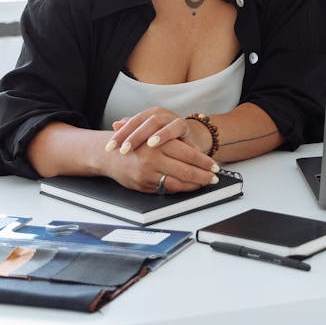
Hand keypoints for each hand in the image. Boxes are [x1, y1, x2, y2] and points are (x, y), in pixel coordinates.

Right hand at [101, 136, 218, 193]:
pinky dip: (181, 188)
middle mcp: (152, 158)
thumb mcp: (155, 135)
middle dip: (203, 175)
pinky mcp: (142, 185)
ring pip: (177, 182)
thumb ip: (175, 142)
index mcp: (158, 142)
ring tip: (205, 182)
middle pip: (185, 170)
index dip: (204, 162)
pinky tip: (189, 186)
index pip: (188, 154)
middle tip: (215, 177)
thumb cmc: (136, 142)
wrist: (109, 154)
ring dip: (194, 184)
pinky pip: (166, 189)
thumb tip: (199, 154)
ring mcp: (147, 174)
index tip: (215, 166)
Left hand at [107, 105, 196, 153]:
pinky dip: (165, 135)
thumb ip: (131, 129)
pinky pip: (175, 128)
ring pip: (157, 122)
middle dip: (132, 136)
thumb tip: (114, 124)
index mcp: (148, 115)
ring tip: (142, 145)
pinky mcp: (183, 125)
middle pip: (142, 121)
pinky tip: (155, 143)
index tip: (109, 148)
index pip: (131, 122)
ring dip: (146, 133)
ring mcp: (171, 118)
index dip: (120, 135)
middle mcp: (159, 114)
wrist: (185, 140)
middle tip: (123, 150)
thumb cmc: (162, 139)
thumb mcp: (146, 135)